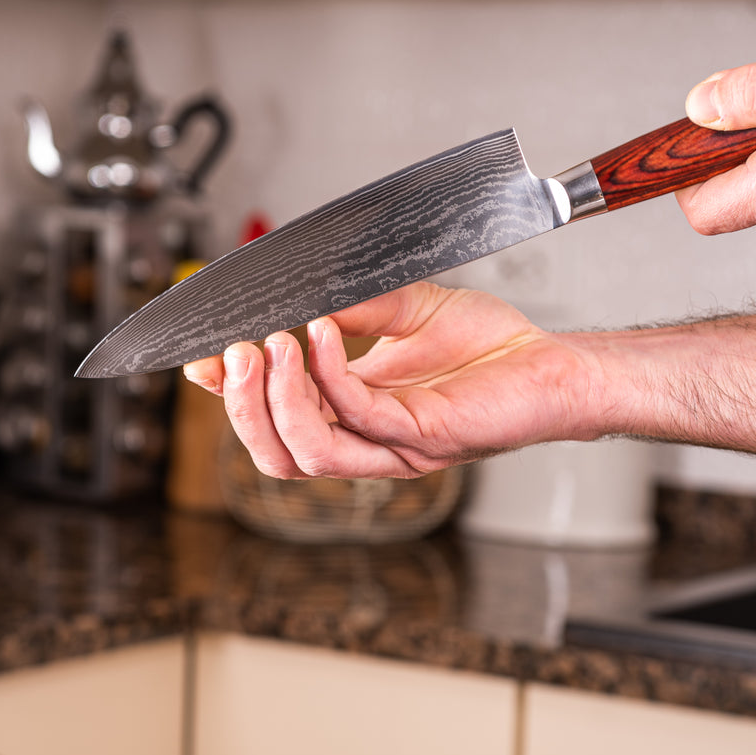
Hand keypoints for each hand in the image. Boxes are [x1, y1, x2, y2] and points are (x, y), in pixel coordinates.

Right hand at [182, 283, 591, 478]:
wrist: (552, 362)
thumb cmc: (488, 345)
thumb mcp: (399, 308)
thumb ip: (346, 307)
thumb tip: (288, 300)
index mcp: (351, 413)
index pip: (273, 421)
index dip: (230, 397)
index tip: (203, 357)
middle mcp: (366, 440)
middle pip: (275, 454)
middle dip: (241, 405)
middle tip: (232, 352)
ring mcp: (392, 447)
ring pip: (305, 452)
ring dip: (277, 398)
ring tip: (271, 342)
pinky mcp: (423, 439)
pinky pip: (358, 417)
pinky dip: (329, 374)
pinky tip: (322, 334)